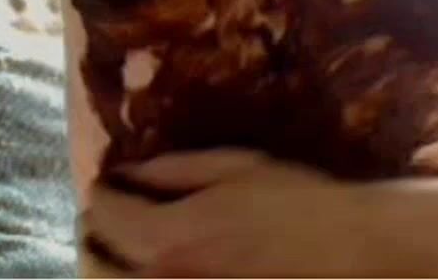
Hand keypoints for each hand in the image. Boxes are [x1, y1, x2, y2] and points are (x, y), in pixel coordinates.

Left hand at [87, 149, 379, 277]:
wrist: (345, 251)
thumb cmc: (294, 203)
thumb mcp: (235, 168)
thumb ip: (173, 169)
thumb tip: (128, 172)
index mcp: (168, 240)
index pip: (105, 215)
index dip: (102, 192)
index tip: (107, 181)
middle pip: (93, 265)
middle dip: (92, 234)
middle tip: (101, 216)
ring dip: (103, 267)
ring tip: (115, 249)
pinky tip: (147, 270)